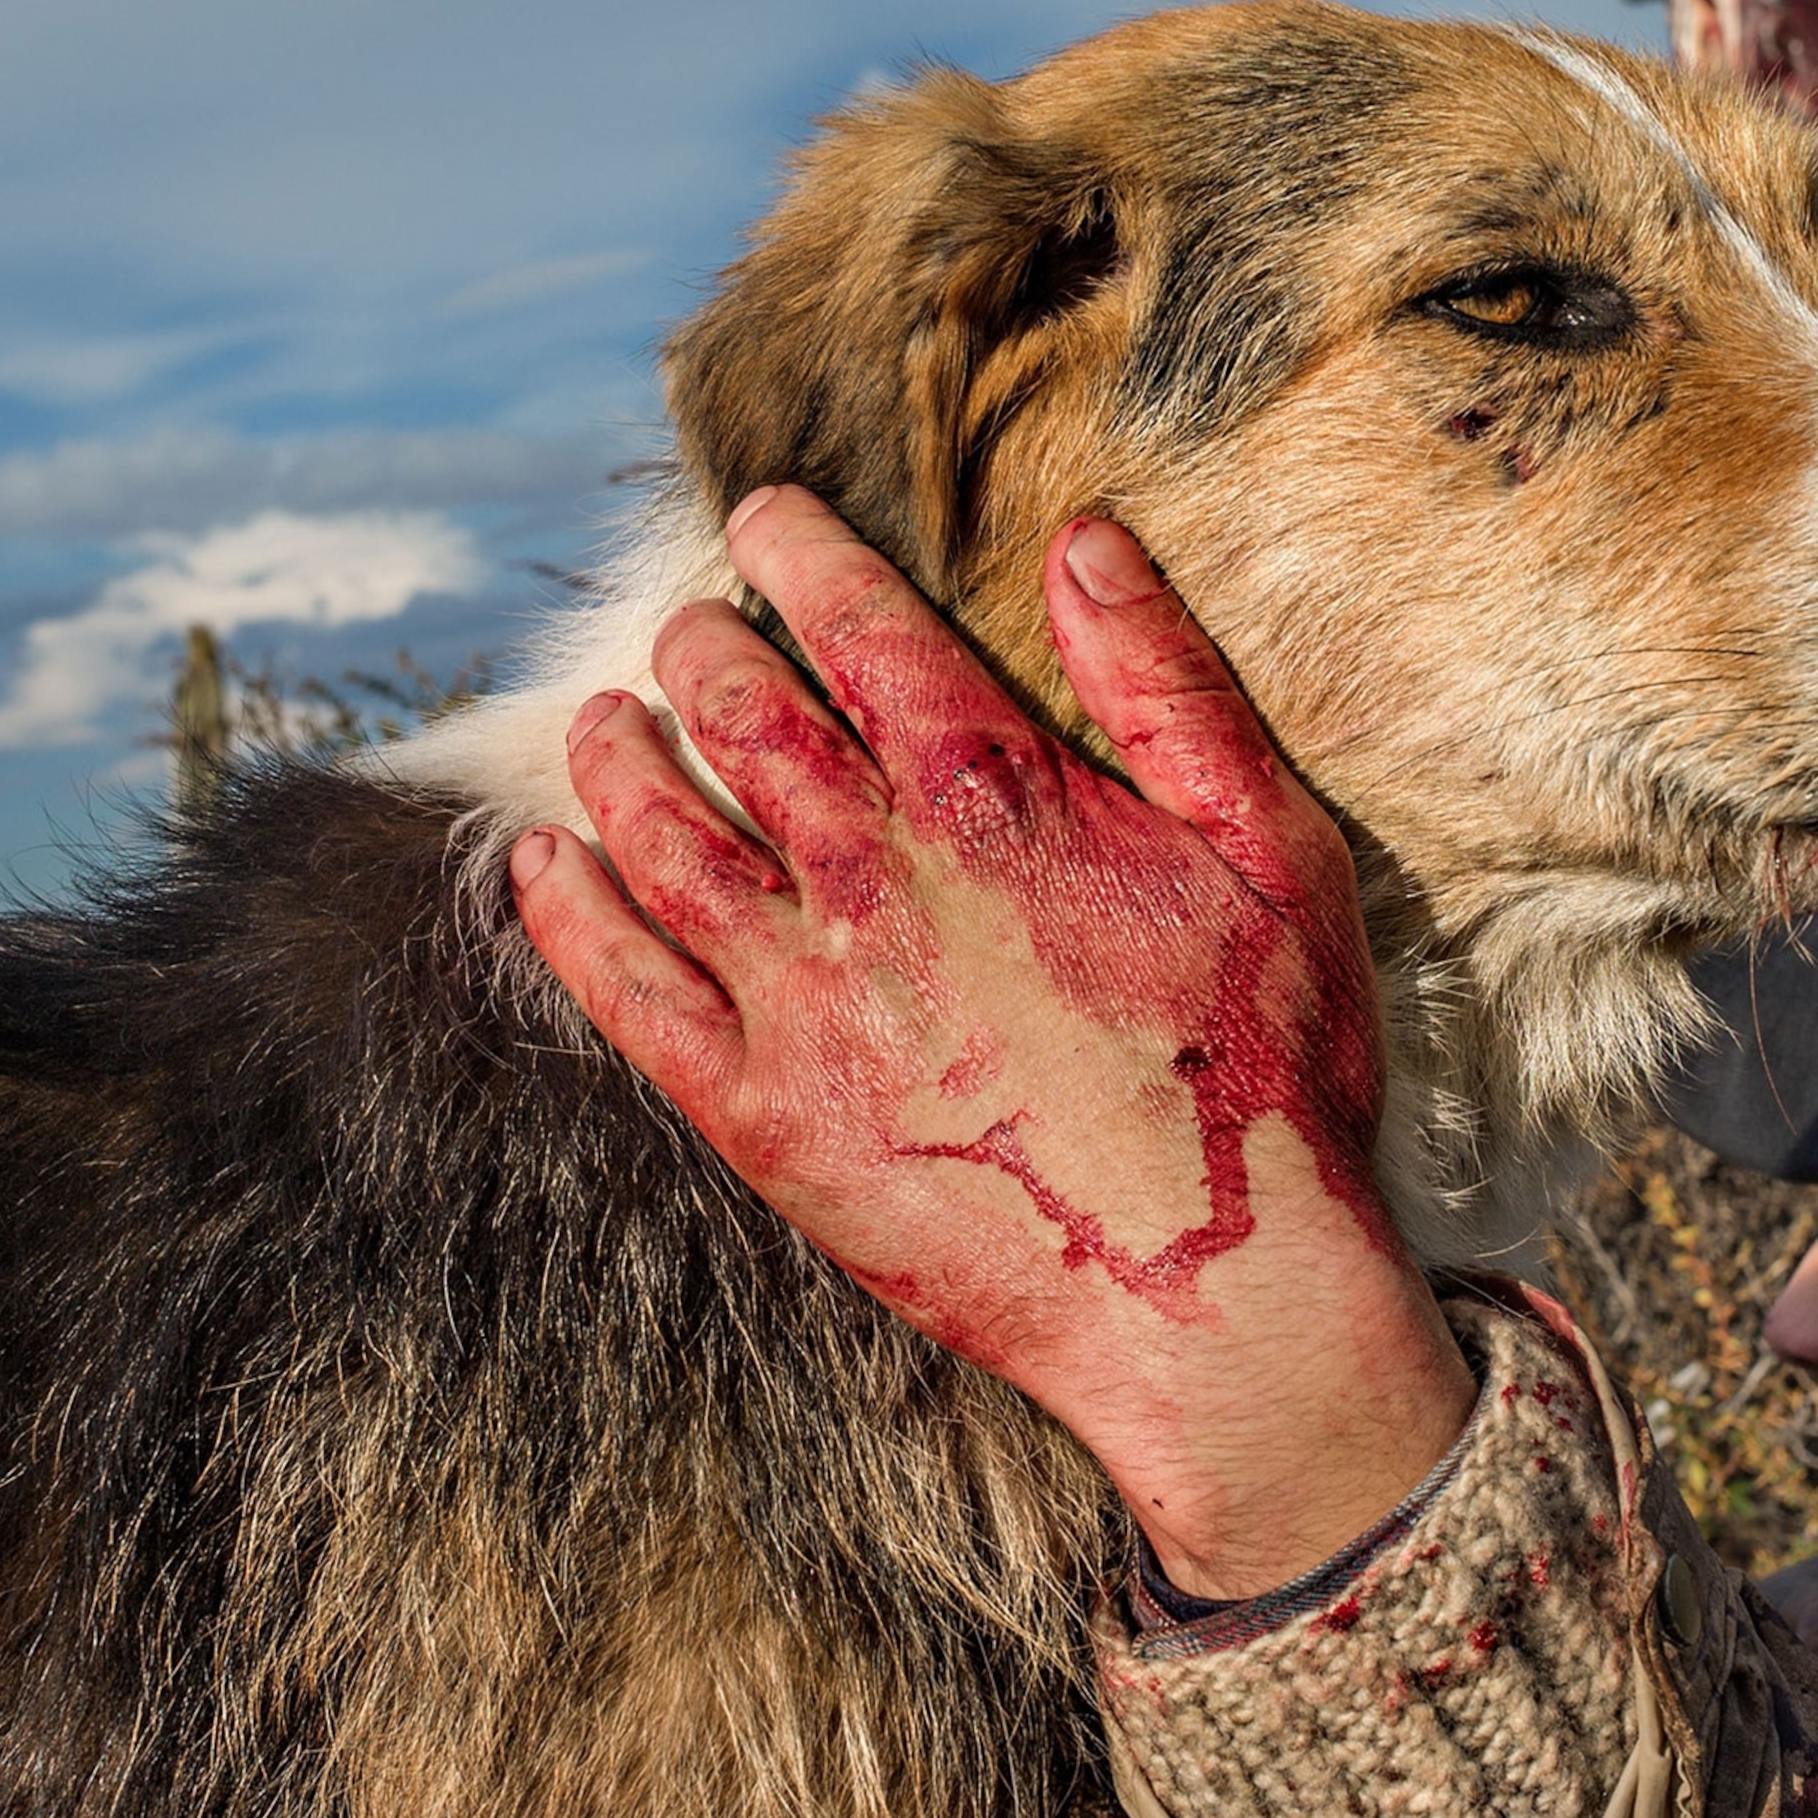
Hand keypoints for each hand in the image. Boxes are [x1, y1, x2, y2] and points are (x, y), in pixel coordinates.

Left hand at [512, 485, 1471, 1596]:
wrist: (1215, 1298)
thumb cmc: (1262, 1071)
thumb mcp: (1273, 851)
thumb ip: (1170, 688)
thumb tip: (1086, 543)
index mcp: (995, 798)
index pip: (862, 631)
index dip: (801, 557)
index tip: (761, 520)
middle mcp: (873, 877)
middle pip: (741, 717)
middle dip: (703, 648)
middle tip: (690, 626)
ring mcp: (801, 998)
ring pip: (662, 836)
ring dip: (619, 760)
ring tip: (604, 722)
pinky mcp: (760, 1114)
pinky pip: (626, 994)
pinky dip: (568, 916)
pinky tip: (544, 867)